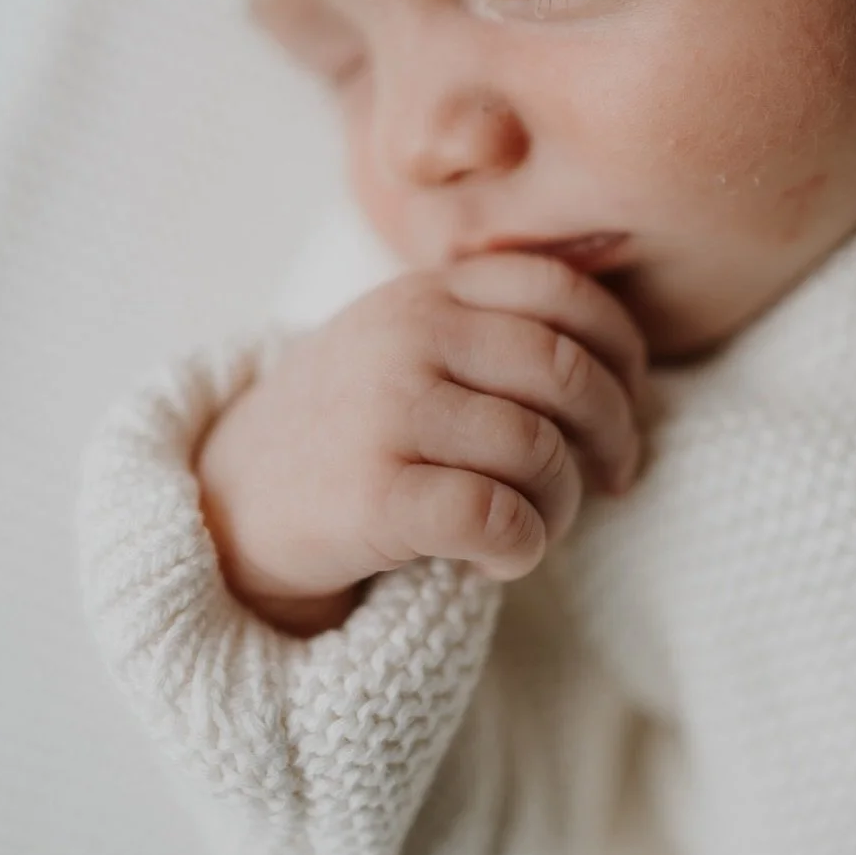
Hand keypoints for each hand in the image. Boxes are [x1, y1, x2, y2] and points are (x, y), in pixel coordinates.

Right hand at [196, 253, 648, 634]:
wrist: (225, 505)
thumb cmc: (348, 430)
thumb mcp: (403, 346)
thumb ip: (491, 330)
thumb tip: (625, 369)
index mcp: (427, 293)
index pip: (567, 294)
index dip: (623, 356)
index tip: (629, 406)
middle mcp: (408, 337)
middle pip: (568, 375)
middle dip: (613, 437)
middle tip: (612, 480)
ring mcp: (388, 412)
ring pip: (541, 453)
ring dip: (562, 507)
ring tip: (535, 527)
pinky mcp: (375, 496)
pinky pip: (500, 519)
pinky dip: (521, 550)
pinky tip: (496, 560)